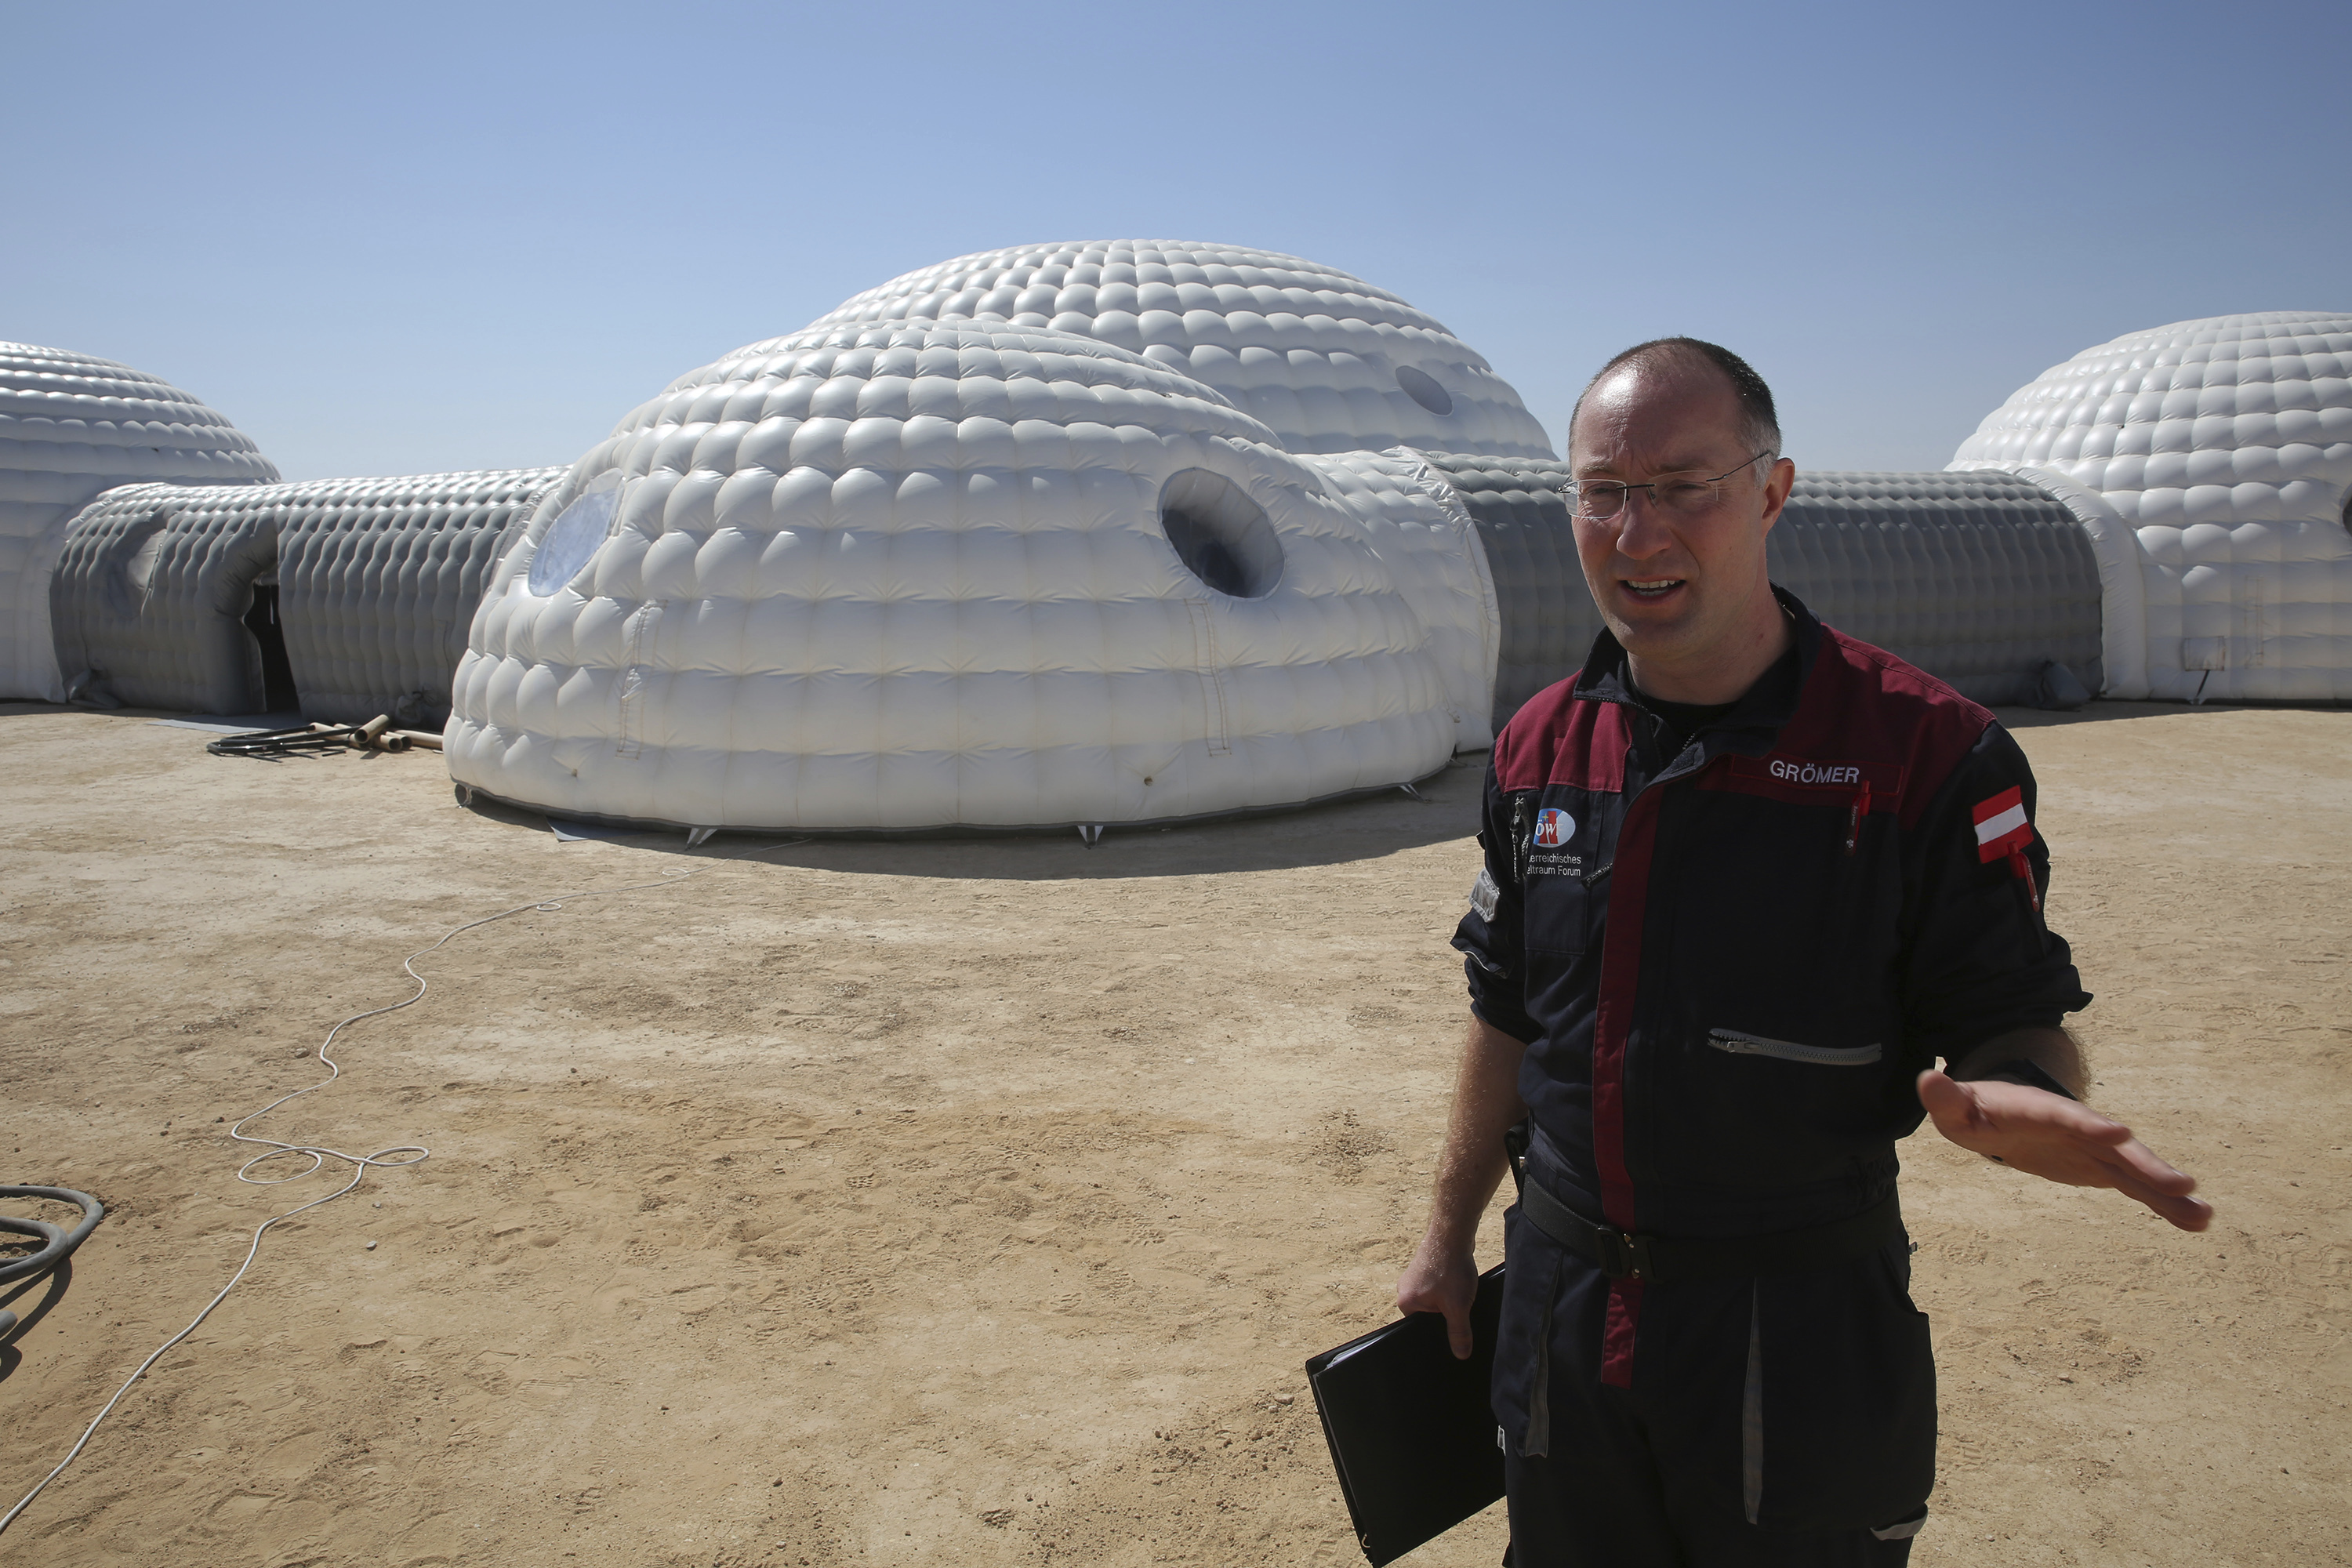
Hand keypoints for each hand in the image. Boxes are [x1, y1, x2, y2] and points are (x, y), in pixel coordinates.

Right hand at [1396, 1232, 1480, 1359]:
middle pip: (1426, 1314)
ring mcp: (1413, 1276)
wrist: (1453, 1233)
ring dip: (1448, 1298)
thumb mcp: (1458, 1307)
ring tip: (1457, 1289)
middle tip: (1457, 1304)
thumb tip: (1461, 1355)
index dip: (1436, 1330)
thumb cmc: (1450, 1268)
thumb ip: (1459, 1333)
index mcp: (1405, 1302)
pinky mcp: (1425, 1267)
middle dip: (1443, 1313)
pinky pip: (1436, 1285)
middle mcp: (1404, 1289)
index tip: (1451, 1325)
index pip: (1418, 1328)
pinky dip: (1448, 1285)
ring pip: (1433, 1299)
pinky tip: (1457, 1280)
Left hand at [1917, 1070, 2211, 1231]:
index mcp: (2041, 1110)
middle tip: (2184, 1183)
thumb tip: (1928, 1079)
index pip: (2066, 1117)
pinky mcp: (2103, 1169)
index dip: (2090, 1124)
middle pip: (2115, 1148)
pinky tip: (2197, 1222)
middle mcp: (2077, 1127)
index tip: (2121, 1133)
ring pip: (2136, 1171)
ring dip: (2168, 1190)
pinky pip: (2137, 1188)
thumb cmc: (1976, 1111)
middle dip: (2147, 1164)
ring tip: (2203, 1213)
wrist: (2006, 1113)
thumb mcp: (1956, 1108)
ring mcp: (2095, 1149)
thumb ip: (1946, 1098)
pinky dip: (2165, 1204)